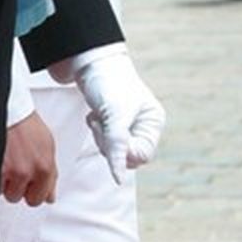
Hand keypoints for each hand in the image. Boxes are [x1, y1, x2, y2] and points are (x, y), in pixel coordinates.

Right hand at [1, 110, 57, 205]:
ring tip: (6, 163)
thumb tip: (50, 196)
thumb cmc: (26, 125)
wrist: (8, 110)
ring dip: (4, 182)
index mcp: (45, 167)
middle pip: (19, 198)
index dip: (32, 192)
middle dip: (16, 188)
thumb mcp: (47, 147)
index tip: (28, 186)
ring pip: (4, 192)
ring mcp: (9, 170)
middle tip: (15, 172)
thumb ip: (50, 175)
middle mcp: (28, 171)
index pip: (39, 198)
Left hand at [65, 45, 165, 184]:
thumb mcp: (115, 115)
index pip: (141, 156)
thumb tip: (118, 179)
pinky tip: (93, 115)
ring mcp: (129, 125)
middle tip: (100, 123)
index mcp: (153, 121)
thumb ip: (118, 144)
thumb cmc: (108, 84)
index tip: (111, 134)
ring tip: (96, 116)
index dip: (123, 152)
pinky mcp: (112, 123)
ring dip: (100, 136)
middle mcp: (144, 125)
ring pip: (114, 151)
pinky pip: (104, 141)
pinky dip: (96, 130)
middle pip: (127, 157)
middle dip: (110, 144)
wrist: (88, 62)